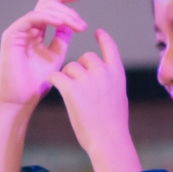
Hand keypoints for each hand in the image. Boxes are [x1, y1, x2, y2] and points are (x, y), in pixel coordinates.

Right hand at [0, 0, 87, 109]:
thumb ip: (62, 39)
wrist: (21, 100)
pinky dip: (48, 18)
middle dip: (67, 6)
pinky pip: (32, 18)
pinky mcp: (11, 35)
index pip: (50, 7)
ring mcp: (18, 30)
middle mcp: (26, 27)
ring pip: (42, 9)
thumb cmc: (37, 83)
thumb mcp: (56, 56)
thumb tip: (73, 23)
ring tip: (77, 26)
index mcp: (36, 31)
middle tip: (82, 24)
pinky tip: (62, 23)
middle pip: (46, 3)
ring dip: (63, 15)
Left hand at [51, 29, 141, 171]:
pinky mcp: (71, 88)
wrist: (108, 140)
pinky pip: (56, 76)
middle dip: (80, 68)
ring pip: (70, 67)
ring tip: (73, 96)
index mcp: (117, 73)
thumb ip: (111, 82)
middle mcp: (103, 72)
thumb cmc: (113, 125)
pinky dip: (53, 81)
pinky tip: (53, 87)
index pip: (110, 48)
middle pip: (85, 57)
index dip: (103, 39)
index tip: (98, 32)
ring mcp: (88, 79)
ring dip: (67, 78)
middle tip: (79, 86)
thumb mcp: (119, 97)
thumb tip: (104, 76)